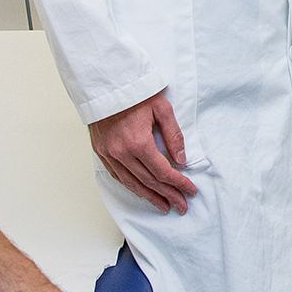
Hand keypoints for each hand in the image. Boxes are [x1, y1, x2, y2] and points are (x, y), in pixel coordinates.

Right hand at [89, 90, 195, 213]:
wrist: (105, 85)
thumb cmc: (135, 93)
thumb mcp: (162, 108)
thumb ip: (173, 135)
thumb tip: (181, 159)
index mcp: (138, 142)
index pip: (163, 172)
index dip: (179, 183)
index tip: (190, 191)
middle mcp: (122, 153)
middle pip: (149, 182)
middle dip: (168, 195)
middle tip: (182, 206)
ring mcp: (109, 154)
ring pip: (132, 183)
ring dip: (150, 197)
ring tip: (164, 206)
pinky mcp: (101, 152)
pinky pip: (117, 176)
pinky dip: (131, 186)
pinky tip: (142, 192)